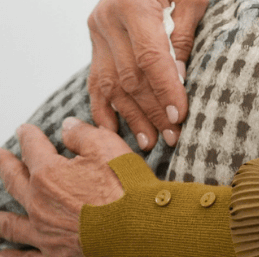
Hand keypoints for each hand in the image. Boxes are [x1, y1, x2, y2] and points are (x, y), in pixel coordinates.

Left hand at [0, 119, 129, 255]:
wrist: (136, 228)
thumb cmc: (125, 188)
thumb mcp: (109, 148)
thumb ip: (84, 134)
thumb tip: (67, 125)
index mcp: (49, 174)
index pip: (34, 149)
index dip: (28, 137)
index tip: (24, 130)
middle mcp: (39, 203)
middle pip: (15, 180)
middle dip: (7, 166)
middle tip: (1, 156)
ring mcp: (43, 230)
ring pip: (11, 222)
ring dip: (0, 215)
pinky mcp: (54, 252)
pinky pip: (24, 256)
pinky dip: (11, 254)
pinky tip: (2, 253)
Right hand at [87, 0, 208, 149]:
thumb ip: (186, 33)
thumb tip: (181, 76)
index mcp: (135, 2)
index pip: (150, 57)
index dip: (166, 89)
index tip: (181, 115)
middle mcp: (108, 17)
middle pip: (129, 74)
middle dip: (152, 109)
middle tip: (173, 137)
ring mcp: (97, 27)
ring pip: (110, 81)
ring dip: (129, 114)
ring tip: (150, 142)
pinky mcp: (95, 35)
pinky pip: (96, 76)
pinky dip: (103, 105)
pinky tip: (114, 130)